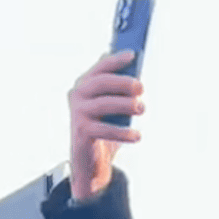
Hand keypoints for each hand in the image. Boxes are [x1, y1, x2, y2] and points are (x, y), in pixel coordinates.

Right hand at [68, 50, 144, 201]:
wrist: (90, 163)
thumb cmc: (104, 131)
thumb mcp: (113, 109)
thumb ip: (119, 92)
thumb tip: (135, 76)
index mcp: (84, 85)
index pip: (100, 68)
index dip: (115, 60)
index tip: (133, 55)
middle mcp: (77, 96)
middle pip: (101, 83)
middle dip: (123, 82)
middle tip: (141, 87)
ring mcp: (78, 113)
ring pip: (103, 104)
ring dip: (125, 105)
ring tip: (141, 108)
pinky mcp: (81, 132)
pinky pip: (104, 129)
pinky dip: (123, 132)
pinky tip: (137, 135)